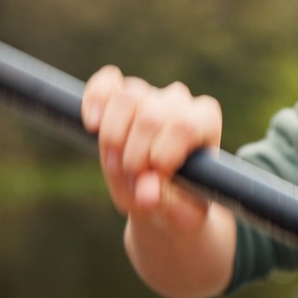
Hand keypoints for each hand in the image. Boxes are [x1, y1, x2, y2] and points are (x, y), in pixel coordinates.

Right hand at [82, 65, 221, 228]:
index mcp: (205, 121)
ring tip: (116, 167)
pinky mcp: (120, 94)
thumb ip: (168, 203)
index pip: (184, 125)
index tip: (156, 181)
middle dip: (134, 157)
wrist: (161, 201)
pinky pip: (106, 84)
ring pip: (127, 99)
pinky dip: (95, 100)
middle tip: (133, 183)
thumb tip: (147, 193)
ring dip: (113, 140)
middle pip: (151, 116)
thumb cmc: (179, 203)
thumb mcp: (180, 213)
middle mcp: (180, 101)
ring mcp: (150, 94)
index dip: (162, 156)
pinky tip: (92, 125)